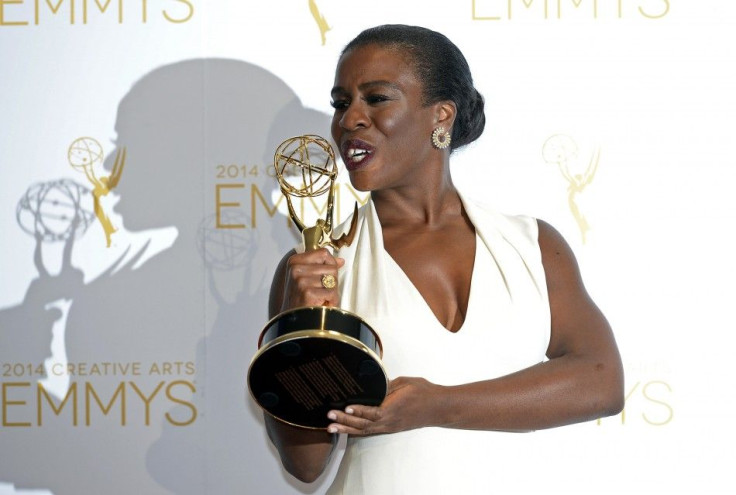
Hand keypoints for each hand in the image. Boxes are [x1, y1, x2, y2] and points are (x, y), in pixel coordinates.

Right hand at [281, 248, 344, 309]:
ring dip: (331, 292)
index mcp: (295, 261)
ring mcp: (301, 280)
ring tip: (320, 298)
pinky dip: (331, 301)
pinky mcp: (308, 293)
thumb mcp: (307, 277)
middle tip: (321, 292)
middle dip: (331, 282)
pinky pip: (332, 293)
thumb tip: (340, 260)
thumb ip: (323, 266)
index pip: (324, 253)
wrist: (293, 319)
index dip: (330, 265)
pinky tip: (321, 304)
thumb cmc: (301, 299)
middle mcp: (296, 269)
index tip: (325, 275)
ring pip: (333, 280)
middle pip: (331, 267)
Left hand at [326, 377, 441, 435]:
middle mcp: (389, 422)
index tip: (345, 408)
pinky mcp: (390, 428)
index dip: (358, 411)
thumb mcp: (405, 383)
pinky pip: (370, 431)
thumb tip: (373, 385)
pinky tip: (346, 429)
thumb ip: (387, 385)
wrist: (439, 408)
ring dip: (347, 429)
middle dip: (344, 422)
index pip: (371, 412)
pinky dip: (357, 430)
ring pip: (364, 430)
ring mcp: (389, 427)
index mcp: (393, 410)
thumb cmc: (424, 392)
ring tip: (331, 428)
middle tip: (329, 418)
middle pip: (363, 425)